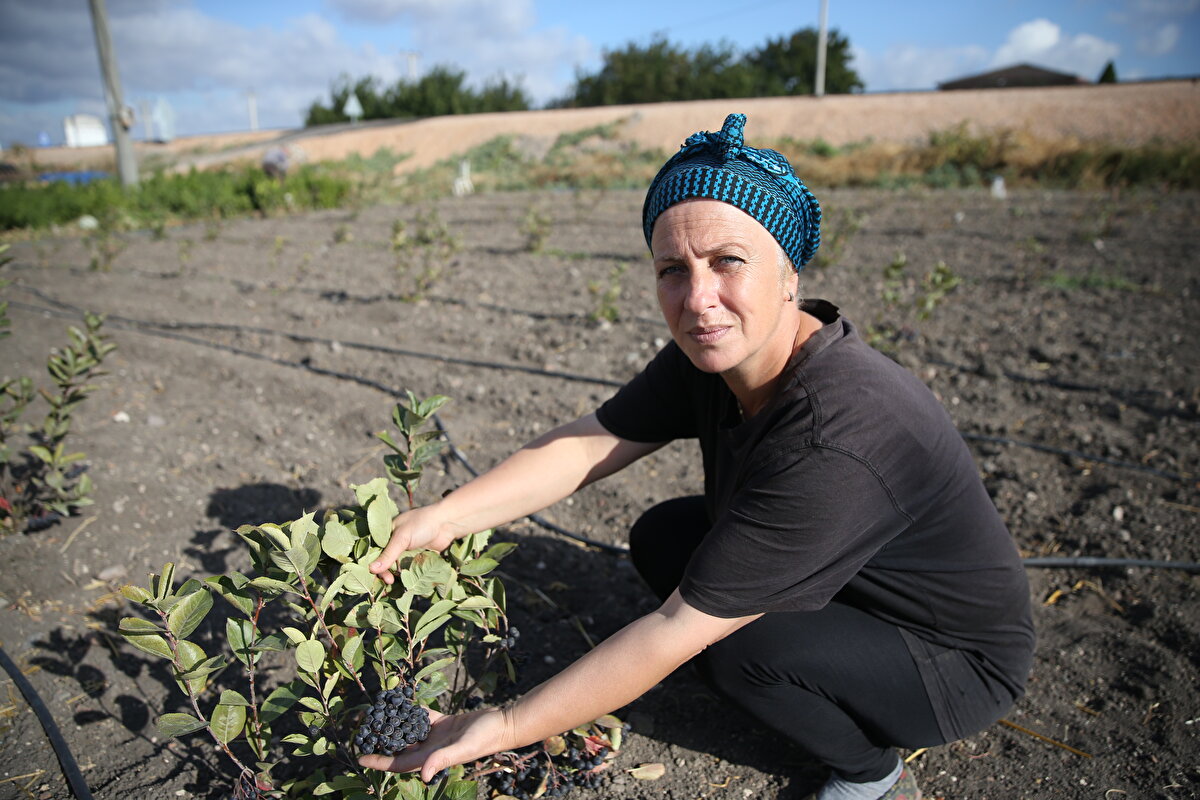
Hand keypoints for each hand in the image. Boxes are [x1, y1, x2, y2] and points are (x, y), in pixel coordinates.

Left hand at [358, 707, 510, 782]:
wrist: (502, 724)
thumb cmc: (484, 738)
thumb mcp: (462, 748)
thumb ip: (442, 759)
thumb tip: (423, 775)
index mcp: (430, 758)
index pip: (398, 763)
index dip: (379, 761)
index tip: (360, 757)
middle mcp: (430, 748)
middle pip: (399, 748)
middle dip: (382, 742)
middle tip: (363, 733)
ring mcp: (436, 736)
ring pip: (409, 732)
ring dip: (394, 725)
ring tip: (377, 716)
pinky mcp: (444, 723)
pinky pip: (422, 717)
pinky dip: (412, 711)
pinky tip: (401, 702)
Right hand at [369, 503, 462, 584]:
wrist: (448, 523)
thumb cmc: (422, 524)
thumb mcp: (402, 538)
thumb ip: (388, 554)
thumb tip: (370, 570)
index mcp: (386, 533)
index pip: (373, 551)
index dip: (371, 563)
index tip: (373, 575)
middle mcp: (394, 543)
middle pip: (384, 562)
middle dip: (384, 573)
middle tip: (389, 581)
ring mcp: (406, 551)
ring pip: (396, 567)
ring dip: (395, 576)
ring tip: (395, 584)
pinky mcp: (416, 558)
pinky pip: (408, 569)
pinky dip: (406, 576)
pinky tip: (405, 584)